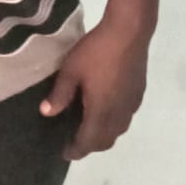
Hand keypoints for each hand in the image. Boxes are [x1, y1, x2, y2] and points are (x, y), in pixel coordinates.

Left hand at [39, 20, 148, 160]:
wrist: (130, 31)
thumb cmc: (97, 50)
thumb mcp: (71, 70)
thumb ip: (59, 94)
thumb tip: (47, 113)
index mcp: (101, 111)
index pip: (88, 142)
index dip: (76, 150)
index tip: (64, 152)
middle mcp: (119, 114)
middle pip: (106, 141)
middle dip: (90, 145)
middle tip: (73, 139)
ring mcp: (131, 104)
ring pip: (118, 130)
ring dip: (103, 134)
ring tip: (88, 124)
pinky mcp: (138, 93)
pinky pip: (125, 117)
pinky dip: (114, 121)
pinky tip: (105, 106)